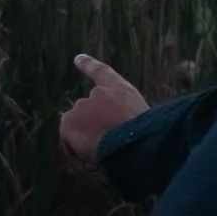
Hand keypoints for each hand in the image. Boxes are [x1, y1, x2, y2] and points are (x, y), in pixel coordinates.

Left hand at [58, 52, 149, 173]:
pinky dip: (76, 153)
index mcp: (121, 90)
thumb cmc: (147, 139)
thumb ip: (125, 121)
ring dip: (88, 143)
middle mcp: (98, 93)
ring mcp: (82, 106)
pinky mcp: (69, 121)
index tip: (77, 58)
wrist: (136, 142)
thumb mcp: (145, 123)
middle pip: (89, 116)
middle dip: (95, 131)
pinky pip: (69, 144)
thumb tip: (108, 136)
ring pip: (80, 131)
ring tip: (106, 151)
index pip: (102, 73)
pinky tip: (92, 157)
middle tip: (112, 146)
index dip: (88, 65)